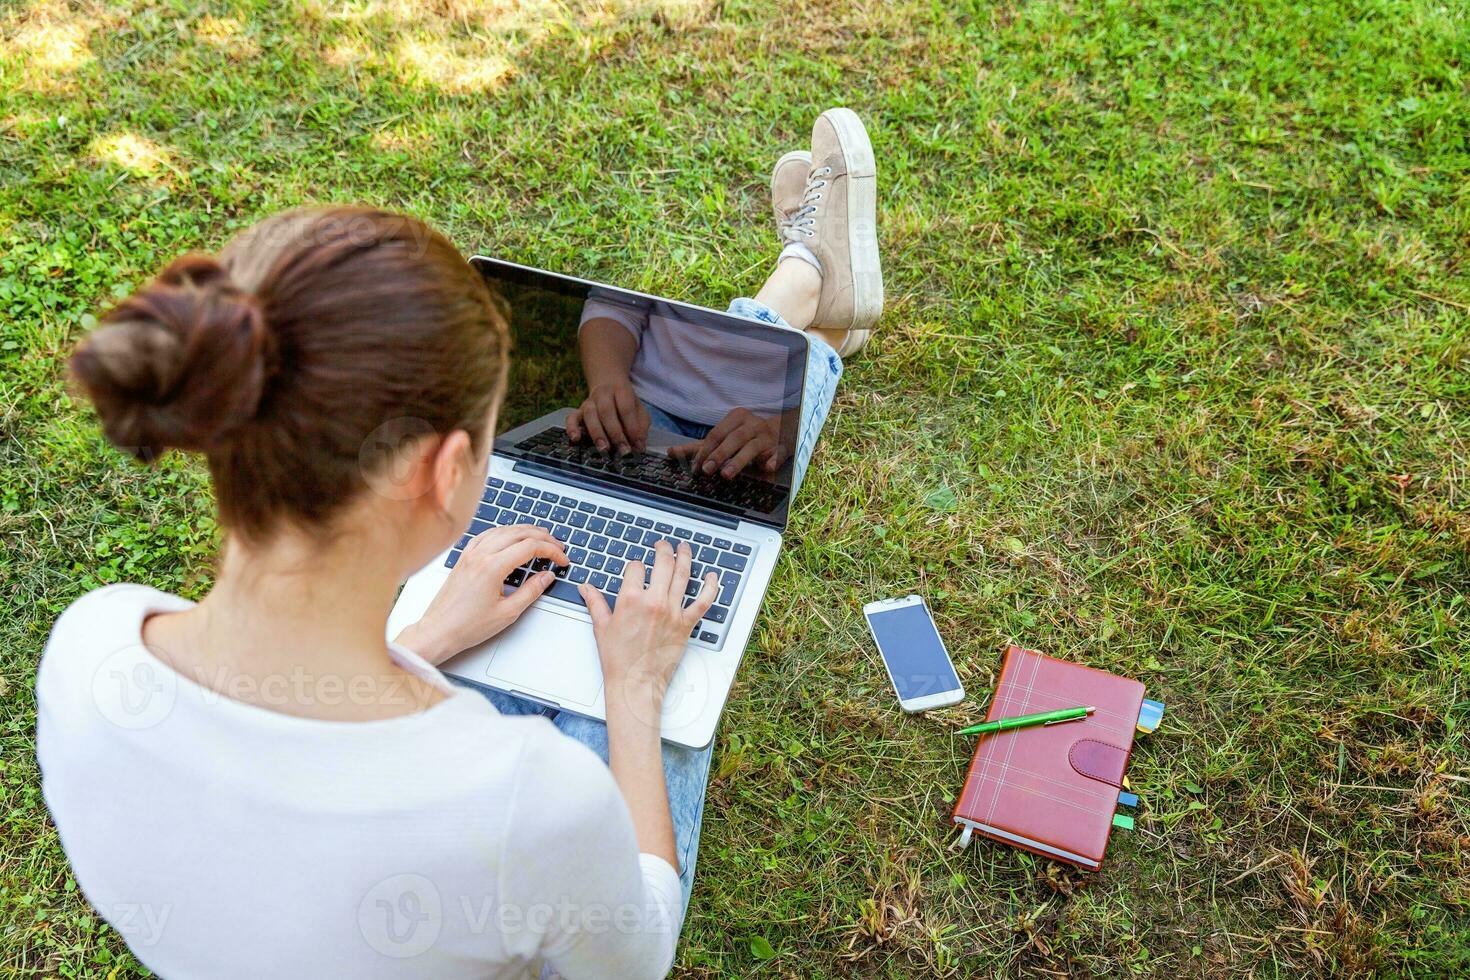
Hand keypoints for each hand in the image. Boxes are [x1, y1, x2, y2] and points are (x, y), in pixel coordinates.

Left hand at [397, 525, 567, 664]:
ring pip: (503, 529)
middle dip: (543, 537)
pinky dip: (504, 532)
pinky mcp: (464, 557)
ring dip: (525, 530)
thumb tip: (546, 577)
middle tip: (557, 546)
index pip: (530, 547)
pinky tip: (510, 536)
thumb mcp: (508, 613)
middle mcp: (480, 555)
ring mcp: (470, 554)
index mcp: (492, 567)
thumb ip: (531, 591)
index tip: (561, 559)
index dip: (551, 550)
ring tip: (540, 537)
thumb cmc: (467, 626)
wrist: (439, 630)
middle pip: (519, 533)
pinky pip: (486, 534)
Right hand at [566, 380, 650, 454]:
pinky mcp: (579, 411)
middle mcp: (603, 394)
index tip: (636, 443)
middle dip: (615, 433)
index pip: (626, 407)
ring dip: (597, 434)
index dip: (631, 426)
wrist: (607, 384)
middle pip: (606, 411)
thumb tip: (639, 447)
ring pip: (589, 415)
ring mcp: (589, 402)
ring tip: (604, 449)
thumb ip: (641, 427)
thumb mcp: (639, 410)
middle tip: (623, 450)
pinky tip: (576, 439)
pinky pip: (571, 418)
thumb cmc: (625, 402)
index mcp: (620, 391)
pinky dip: (572, 428)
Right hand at [580, 541, 716, 698]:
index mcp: (630, 600)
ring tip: (684, 547)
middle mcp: (654, 602)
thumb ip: (595, 602)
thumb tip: (586, 588)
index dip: (635, 565)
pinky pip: (703, 601)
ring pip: (683, 576)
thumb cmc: (618, 659)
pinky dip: (710, 587)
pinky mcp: (686, 625)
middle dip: (663, 549)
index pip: (636, 568)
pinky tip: (712, 576)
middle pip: (663, 564)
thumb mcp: (601, 627)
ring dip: (685, 557)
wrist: (635, 682)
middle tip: (663, 544)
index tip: (636, 568)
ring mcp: (672, 612)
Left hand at [668, 407, 785, 478]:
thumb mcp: (724, 437)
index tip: (696, 467)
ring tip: (727, 474)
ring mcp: (767, 436)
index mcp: (737, 418)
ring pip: (752, 447)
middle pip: (734, 439)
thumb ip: (700, 446)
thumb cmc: (746, 436)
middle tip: (707, 471)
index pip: (717, 434)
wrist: (782, 431)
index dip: (705, 450)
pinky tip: (767, 467)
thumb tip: (672, 452)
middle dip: (719, 455)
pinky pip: (778, 453)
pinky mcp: (781, 448)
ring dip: (739, 460)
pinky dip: (773, 460)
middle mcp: (752, 425)